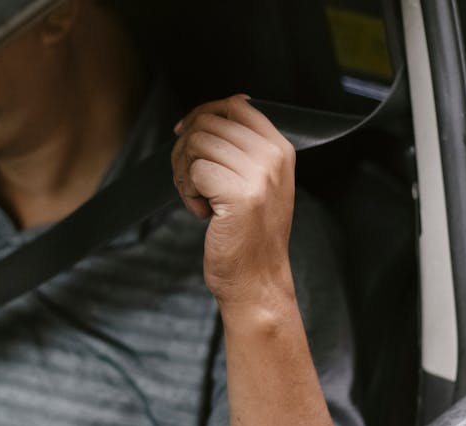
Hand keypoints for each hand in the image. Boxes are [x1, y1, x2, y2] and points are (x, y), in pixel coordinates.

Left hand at [171, 95, 296, 311]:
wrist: (258, 280)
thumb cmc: (250, 235)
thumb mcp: (258, 182)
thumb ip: (242, 149)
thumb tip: (207, 116)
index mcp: (280, 150)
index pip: (236, 105)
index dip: (203, 114)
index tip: (185, 132)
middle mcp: (272, 157)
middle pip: (209, 123)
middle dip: (185, 149)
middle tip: (191, 181)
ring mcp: (258, 175)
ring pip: (196, 144)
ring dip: (184, 172)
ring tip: (199, 198)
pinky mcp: (238, 194)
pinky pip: (194, 171)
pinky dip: (188, 192)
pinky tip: (203, 212)